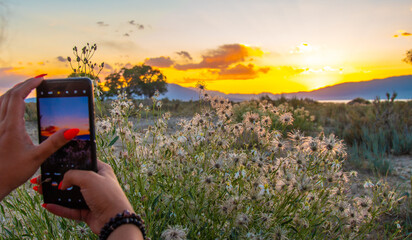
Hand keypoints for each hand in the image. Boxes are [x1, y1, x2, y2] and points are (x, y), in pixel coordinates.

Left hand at [0, 76, 75, 199]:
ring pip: (0, 101)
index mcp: (11, 126)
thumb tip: (72, 131)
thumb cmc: (12, 172)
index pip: (18, 96)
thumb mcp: (37, 157)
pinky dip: (5, 102)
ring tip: (25, 90)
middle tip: (36, 82)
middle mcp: (0, 124)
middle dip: (22, 85)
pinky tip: (12, 108)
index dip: (29, 84)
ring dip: (13, 92)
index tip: (41, 79)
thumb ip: (55, 143)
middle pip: (8, 95)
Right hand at [33, 160, 137, 234]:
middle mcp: (97, 183)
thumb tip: (62, 183)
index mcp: (102, 171)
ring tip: (40, 191)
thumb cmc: (107, 195)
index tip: (54, 163)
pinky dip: (59, 208)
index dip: (69, 163)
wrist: (114, 220)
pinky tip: (47, 205)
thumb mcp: (89, 178)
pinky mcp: (87, 211)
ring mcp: (92, 198)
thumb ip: (72, 175)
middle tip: (42, 179)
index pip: (84, 162)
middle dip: (58, 180)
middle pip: (74, 180)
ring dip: (55, 194)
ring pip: (70, 195)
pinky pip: (70, 209)